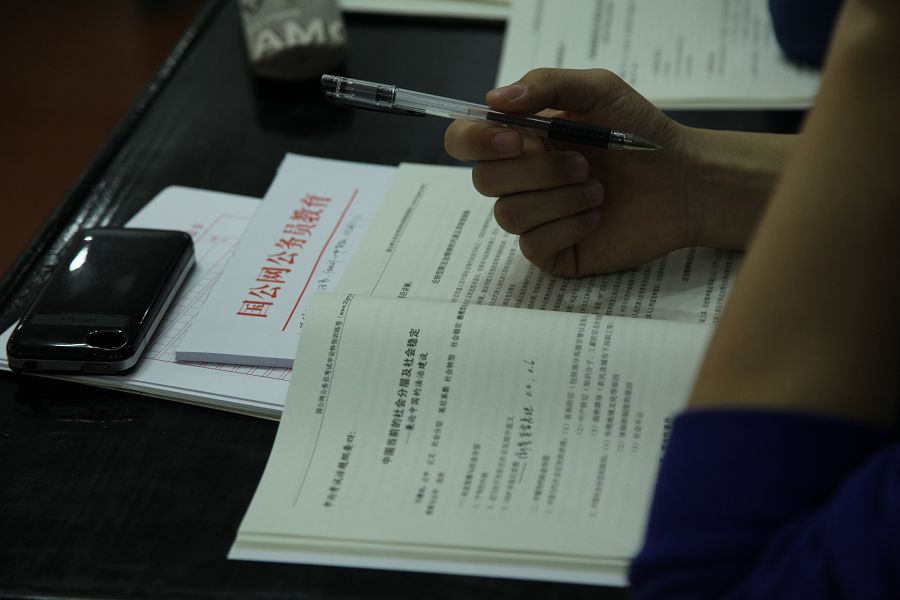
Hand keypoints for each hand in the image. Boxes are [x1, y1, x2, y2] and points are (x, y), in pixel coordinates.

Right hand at [445, 68, 707, 275]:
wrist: (683, 182)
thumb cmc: (641, 134)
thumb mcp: (597, 91)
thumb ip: (546, 85)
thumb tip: (494, 99)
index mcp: (520, 139)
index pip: (464, 140)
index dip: (476, 141)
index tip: (516, 139)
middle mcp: (520, 179)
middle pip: (483, 180)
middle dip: (538, 170)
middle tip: (584, 163)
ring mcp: (534, 217)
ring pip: (509, 214)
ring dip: (559, 198)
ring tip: (598, 190)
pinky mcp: (552, 252)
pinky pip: (533, 245)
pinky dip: (568, 226)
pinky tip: (596, 216)